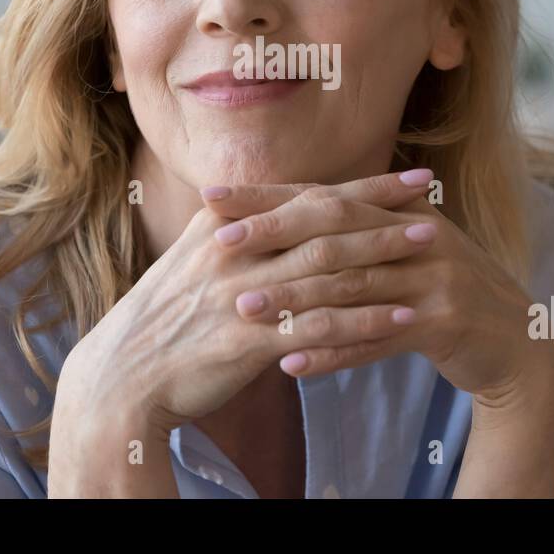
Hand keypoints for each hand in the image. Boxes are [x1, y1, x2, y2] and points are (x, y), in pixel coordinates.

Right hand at [53, 169, 439, 440]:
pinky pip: (320, 326)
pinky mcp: (247, 340)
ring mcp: (241, 292)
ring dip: (384, 257)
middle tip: (431, 203)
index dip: (360, 185)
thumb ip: (241, 237)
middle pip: (322, 222)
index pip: (305, 195)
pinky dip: (365, 321)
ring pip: (327, 268)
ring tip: (431, 251)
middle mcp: (233, 249)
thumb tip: (286, 217)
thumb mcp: (195, 261)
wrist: (121, 377)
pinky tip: (403, 319)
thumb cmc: (164, 320)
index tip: (406, 176)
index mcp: (223, 224)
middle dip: (381, 210)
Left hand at [201, 172, 553, 406]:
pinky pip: (377, 339)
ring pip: (352, 286)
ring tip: (245, 308)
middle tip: (219, 245)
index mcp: (402, 210)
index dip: (269, 196)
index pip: (324, 195)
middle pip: (335, 229)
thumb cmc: (442, 294)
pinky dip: (333, 352)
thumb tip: (285, 213)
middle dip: (274, 235)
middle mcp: (418, 235)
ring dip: (295, 299)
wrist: (517, 340)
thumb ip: (356, 232)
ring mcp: (436, 277)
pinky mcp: (446, 322)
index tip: (213, 197)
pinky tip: (292, 363)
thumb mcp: (405, 251)